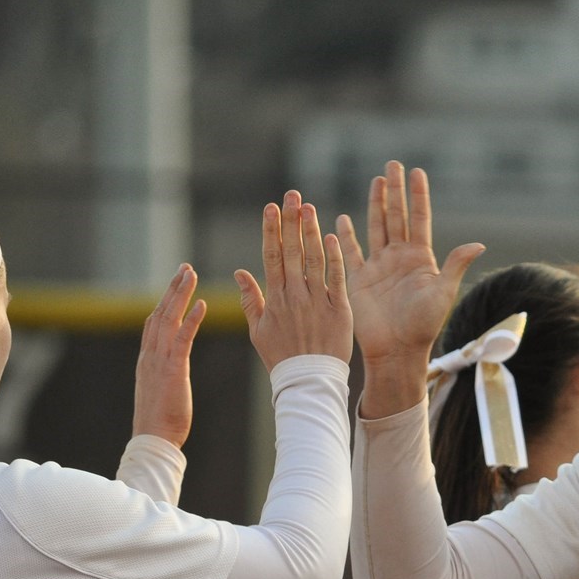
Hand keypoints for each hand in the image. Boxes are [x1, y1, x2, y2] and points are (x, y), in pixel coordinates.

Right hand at [132, 263, 206, 447]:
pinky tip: (202, 305)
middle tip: (185, 268)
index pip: (155, 321)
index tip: (177, 283)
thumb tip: (169, 367)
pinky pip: (182, 339)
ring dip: (180, 294)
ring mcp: (159, 360)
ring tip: (191, 274)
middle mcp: (150, 354)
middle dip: (173, 288)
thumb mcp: (160, 389)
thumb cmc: (161, 420)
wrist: (153, 439)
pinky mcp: (172, 370)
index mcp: (148, 358)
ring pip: (168, 319)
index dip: (165, 300)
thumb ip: (163, 373)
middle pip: (160, 312)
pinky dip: (191, 320)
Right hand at [236, 190, 352, 372]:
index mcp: (275, 299)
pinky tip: (332, 236)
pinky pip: (336, 280)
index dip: (272, 230)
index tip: (271, 207)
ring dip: (311, 232)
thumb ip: (251, 299)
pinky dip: (334, 258)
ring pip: (314, 260)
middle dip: (291, 222)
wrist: (309, 383)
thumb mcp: (258, 331)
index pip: (272, 256)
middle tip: (292, 195)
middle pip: (293, 252)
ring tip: (309, 208)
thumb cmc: (282, 358)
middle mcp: (295, 296)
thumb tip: (239, 272)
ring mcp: (318, 302)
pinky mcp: (339, 310)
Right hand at [335, 161, 483, 418]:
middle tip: (393, 164)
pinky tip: (342, 218)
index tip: (417, 171)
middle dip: (395, 191)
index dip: (417, 195)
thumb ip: (455, 265)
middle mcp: (399, 258)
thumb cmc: (423, 325)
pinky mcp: (359, 279)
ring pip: (376, 227)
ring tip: (377, 180)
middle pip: (397, 216)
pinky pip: (351, 252)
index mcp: (420, 258)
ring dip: (375, 204)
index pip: (419, 218)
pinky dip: (346, 236)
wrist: (397, 349)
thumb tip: (478, 244)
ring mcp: (379, 267)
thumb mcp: (443, 293)